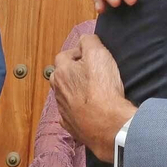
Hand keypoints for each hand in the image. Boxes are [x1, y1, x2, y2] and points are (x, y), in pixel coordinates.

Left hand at [51, 34, 135, 160]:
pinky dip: (77, 112)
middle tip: (91, 73)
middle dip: (73, 73)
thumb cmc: (102, 89)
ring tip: (93, 92)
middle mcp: (58, 91)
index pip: (64, 55)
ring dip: (75, 92)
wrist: (108, 125)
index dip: (78, 53)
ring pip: (65, 96)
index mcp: (62, 72)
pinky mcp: (71, 126)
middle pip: (60, 76)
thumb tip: (85, 39)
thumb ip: (89, 41)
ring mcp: (63, 111)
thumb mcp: (98, 54)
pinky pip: (71, 116)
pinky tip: (89, 112)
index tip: (92, 57)